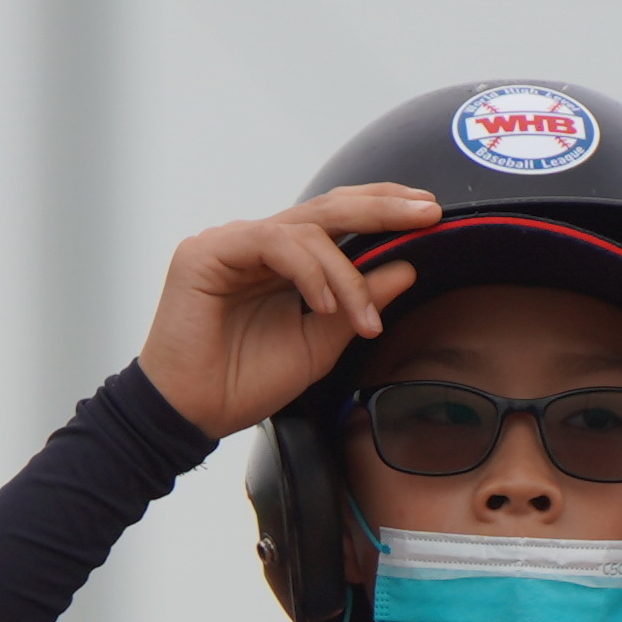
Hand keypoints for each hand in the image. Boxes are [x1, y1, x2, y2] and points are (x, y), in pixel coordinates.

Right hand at [136, 184, 439, 440]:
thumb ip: (359, 305)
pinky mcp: (208, 252)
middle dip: (382, 208)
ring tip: (362, 319)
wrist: (192, 414)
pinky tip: (326, 305)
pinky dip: (309, 272)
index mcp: (284, 262)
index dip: (382, 211)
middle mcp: (259, 244)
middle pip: (328, 208)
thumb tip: (404, 269)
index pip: (338, 220)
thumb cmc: (243, 383)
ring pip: (307, 230)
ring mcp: (233, 243)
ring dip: (346, 274)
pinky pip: (274, 243)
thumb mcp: (320, 345)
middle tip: (426, 212)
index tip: (429, 215)